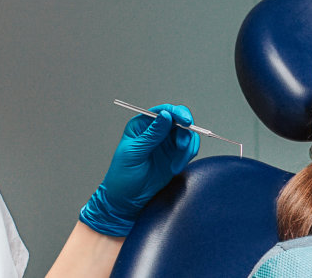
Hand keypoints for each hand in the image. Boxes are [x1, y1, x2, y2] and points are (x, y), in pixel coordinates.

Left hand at [78, 104, 199, 236]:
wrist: (127, 199)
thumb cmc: (122, 175)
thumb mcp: (134, 153)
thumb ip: (152, 134)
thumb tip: (166, 115)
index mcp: (143, 125)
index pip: (164, 111)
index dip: (177, 113)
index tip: (185, 121)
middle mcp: (157, 131)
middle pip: (180, 121)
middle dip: (185, 132)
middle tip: (183, 146)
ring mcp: (167, 143)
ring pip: (187, 135)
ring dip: (187, 149)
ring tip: (176, 165)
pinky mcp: (175, 156)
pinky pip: (189, 150)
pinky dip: (187, 157)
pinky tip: (176, 168)